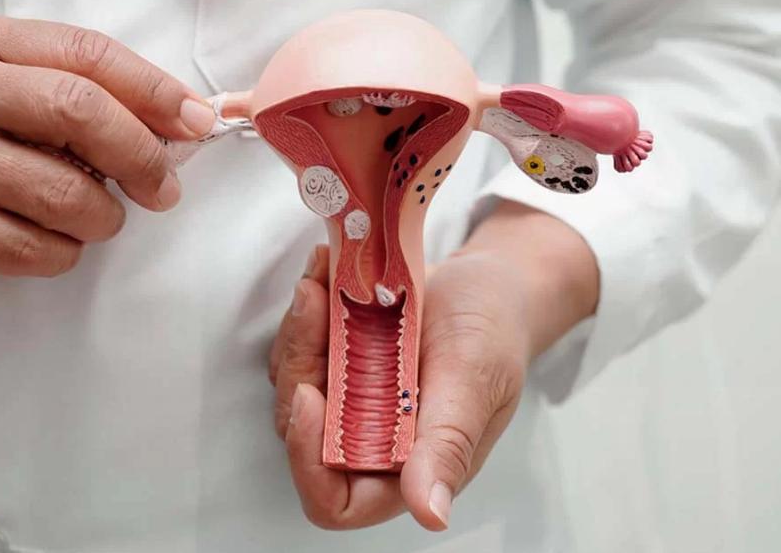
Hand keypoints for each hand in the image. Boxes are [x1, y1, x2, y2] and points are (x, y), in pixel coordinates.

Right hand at [0, 13, 214, 274]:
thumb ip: (67, 82)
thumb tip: (168, 121)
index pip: (88, 54)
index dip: (155, 90)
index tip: (194, 122)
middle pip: (81, 114)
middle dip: (142, 156)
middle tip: (163, 186)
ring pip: (65, 194)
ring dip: (104, 215)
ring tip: (97, 216)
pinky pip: (31, 249)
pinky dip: (64, 252)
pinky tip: (56, 241)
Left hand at [269, 202, 598, 529]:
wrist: (490, 286)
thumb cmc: (493, 336)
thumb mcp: (473, 385)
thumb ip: (447, 446)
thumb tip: (431, 514)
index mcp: (405, 469)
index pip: (334, 499)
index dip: (309, 459)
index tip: (311, 393)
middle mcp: (369, 441)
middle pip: (299, 430)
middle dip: (302, 362)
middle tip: (317, 302)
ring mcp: (348, 400)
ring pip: (292, 380)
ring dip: (300, 326)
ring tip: (323, 274)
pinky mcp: (336, 362)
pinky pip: (301, 344)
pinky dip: (308, 307)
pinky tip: (325, 270)